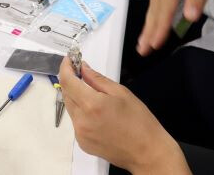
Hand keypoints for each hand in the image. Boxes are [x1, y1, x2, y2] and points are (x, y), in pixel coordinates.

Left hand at [58, 58, 188, 174]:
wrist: (147, 153)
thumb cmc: (139, 121)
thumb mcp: (121, 92)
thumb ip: (97, 79)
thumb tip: (83, 68)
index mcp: (91, 104)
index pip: (67, 81)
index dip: (65, 67)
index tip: (69, 59)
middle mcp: (81, 120)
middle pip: (66, 94)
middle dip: (71, 81)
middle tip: (80, 72)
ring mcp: (80, 133)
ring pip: (70, 108)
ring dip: (76, 97)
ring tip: (91, 93)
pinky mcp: (83, 143)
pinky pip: (76, 122)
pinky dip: (81, 113)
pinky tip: (96, 113)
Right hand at [137, 0, 213, 55]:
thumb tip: (190, 18)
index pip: (165, 8)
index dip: (160, 28)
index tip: (154, 45)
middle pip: (155, 8)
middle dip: (149, 30)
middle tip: (142, 50)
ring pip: (153, 3)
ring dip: (149, 23)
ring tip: (143, 41)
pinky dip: (153, 12)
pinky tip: (153, 19)